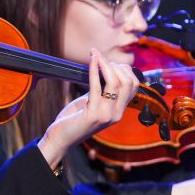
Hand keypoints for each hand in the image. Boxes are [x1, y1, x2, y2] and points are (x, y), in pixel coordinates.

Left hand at [38, 48, 138, 169]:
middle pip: (128, 82)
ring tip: (95, 55)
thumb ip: (101, 90)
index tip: (109, 62)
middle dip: (116, 65)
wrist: (61, 138)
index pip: (134, 85)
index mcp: (119, 110)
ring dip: (105, 64)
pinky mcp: (93, 115)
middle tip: (101, 59)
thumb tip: (104, 68)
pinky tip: (91, 60)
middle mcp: (116, 114)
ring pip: (116, 83)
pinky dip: (94, 70)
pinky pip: (96, 87)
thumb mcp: (92, 102)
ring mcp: (106, 115)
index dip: (124, 69)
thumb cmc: (74, 118)